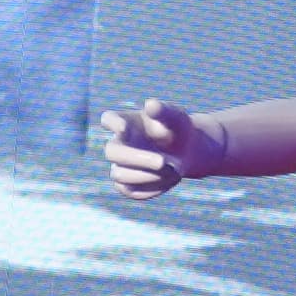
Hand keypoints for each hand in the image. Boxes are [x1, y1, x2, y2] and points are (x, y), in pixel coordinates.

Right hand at [100, 98, 217, 199]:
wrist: (187, 151)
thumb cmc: (178, 129)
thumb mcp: (176, 117)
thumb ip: (164, 111)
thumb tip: (151, 105)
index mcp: (125, 123)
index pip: (108, 119)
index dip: (111, 124)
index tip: (124, 128)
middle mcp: (118, 144)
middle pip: (111, 152)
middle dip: (137, 159)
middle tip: (164, 162)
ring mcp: (120, 166)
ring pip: (119, 175)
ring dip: (148, 175)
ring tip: (174, 171)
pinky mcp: (127, 185)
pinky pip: (131, 191)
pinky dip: (152, 188)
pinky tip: (170, 180)